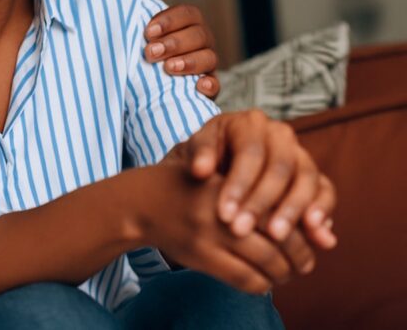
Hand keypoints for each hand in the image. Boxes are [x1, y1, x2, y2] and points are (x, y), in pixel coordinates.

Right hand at [136, 153, 301, 293]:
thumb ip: (264, 197)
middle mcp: (225, 204)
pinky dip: (262, 284)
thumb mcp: (226, 181)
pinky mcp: (200, 255)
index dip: (304, 229)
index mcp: (236, 181)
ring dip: (283, 273)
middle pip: (281, 237)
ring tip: (287, 273)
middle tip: (305, 263)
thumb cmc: (194, 190)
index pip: (284, 209)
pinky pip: (244, 278)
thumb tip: (320, 233)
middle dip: (300, 255)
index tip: (313, 239)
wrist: (144, 201)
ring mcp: (212, 231)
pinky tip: (264, 281)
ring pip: (266, 261)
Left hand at [141, 0, 219, 98]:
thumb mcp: (142, 26)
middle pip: (199, 35)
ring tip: (168, 68)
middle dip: (175, 43)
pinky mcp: (207, 89)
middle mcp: (202, 42)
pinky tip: (198, 86)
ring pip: (209, 58)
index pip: (188, 14)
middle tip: (150, 52)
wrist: (141, 86)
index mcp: (188, 24)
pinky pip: (216, 86)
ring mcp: (207, 65)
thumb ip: (147, 2)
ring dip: (189, 62)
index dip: (170, 20)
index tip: (148, 31)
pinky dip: (209, 85)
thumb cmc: (146, 48)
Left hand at [185, 111, 336, 251]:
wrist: (221, 163)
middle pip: (281, 167)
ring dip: (293, 211)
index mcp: (250, 123)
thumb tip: (200, 170)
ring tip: (276, 237)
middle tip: (242, 230)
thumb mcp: (196, 151)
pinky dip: (323, 213)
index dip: (238, 185)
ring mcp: (301, 154)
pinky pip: (326, 192)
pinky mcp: (316, 176)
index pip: (250, 152)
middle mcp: (280, 135)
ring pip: (307, 180)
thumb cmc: (206, 157)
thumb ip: (198, 156)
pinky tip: (317, 237)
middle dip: (262, 202)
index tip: (224, 215)